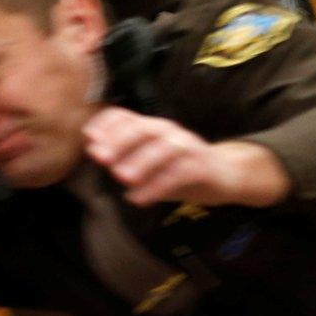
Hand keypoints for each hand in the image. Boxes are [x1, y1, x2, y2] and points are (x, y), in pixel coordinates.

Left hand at [82, 107, 290, 207]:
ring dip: (140, 162)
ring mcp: (187, 147)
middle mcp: (169, 132)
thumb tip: (93, 149)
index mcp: (153, 127)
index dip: (107, 125)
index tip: (89, 139)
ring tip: (121, 177)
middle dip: (120, 141)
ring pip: (163, 149)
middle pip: (144, 128)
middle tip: (100, 158)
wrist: (226, 175)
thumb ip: (125, 154)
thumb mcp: (150, 160)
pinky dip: (157, 187)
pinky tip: (139, 198)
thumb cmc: (179, 168)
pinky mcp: (201, 167)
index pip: (127, 116)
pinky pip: (179, 174)